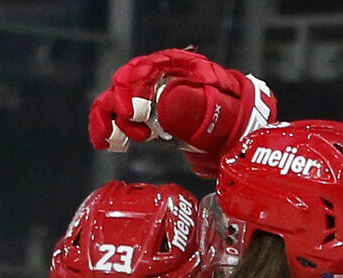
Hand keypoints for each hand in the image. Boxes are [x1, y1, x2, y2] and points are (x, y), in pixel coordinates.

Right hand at [88, 47, 275, 176]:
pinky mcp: (144, 117)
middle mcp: (156, 79)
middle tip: (134, 133)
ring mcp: (147, 98)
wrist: (234, 128)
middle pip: (122, 85)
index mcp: (173, 67)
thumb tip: (163, 108)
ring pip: (113, 101)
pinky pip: (117, 118)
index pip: (142, 70)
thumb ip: (193, 104)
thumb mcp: (217, 106)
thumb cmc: (229, 112)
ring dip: (109, 121)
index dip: (131, 91)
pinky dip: (108, 130)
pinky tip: (108, 144)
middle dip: (119, 109)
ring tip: (118, 141)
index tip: (134, 113)